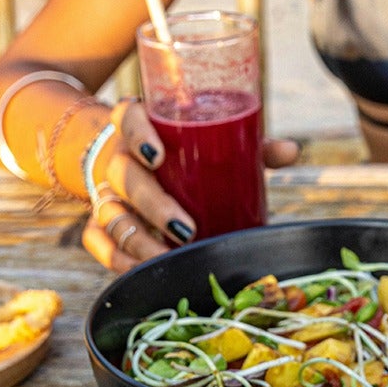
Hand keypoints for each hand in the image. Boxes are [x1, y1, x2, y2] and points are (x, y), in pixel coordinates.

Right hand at [83, 100, 299, 271]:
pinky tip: (139, 269)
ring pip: (110, 214)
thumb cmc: (182, 151)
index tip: (158, 155)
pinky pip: (96, 241)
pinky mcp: (99, 220)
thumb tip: (291, 152)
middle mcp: (117, 157)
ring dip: (138, 240)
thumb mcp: (210, 141)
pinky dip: (115, 257)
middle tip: (185, 228)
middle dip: (153, 205)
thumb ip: (248, 144)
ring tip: (170, 257)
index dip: (137, 133)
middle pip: (124, 176)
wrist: (134, 160)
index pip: (127, 117)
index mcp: (139, 126)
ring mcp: (106, 191)